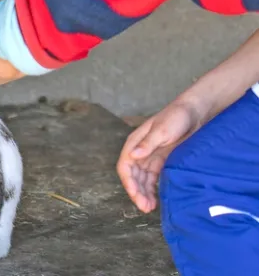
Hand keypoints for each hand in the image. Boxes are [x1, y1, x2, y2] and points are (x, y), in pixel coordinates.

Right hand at [116, 99, 202, 213]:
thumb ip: (147, 144)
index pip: (125, 166)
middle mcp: (140, 150)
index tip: (136, 196)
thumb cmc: (176, 117)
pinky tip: (156, 198)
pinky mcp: (162, 160)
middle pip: (132, 175)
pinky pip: (153, 177)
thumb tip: (133, 156)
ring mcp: (151, 155)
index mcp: (135, 142)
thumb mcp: (162, 130)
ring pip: (142, 178)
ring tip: (150, 207)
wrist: (195, 113)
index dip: (129, 182)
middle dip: (136, 191)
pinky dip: (152, 188)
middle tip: (145, 208)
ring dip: (143, 192)